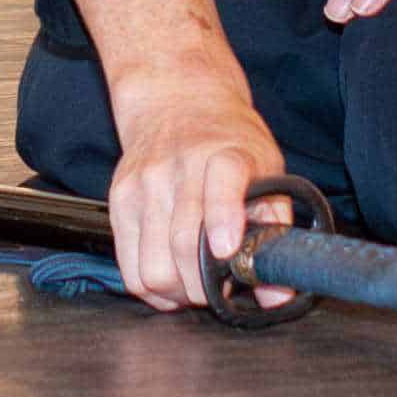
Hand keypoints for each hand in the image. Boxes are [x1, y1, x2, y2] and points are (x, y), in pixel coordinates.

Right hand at [101, 75, 293, 313]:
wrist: (178, 102)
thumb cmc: (230, 143)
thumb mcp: (268, 169)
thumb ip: (276, 230)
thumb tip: (277, 294)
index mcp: (227, 154)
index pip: (223, 181)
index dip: (223, 219)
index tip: (226, 251)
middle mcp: (180, 165)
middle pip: (182, 244)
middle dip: (204, 287)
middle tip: (218, 291)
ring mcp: (144, 183)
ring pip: (152, 267)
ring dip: (176, 293)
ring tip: (192, 286)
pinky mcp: (119, 199)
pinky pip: (129, 269)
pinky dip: (151, 288)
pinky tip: (170, 278)